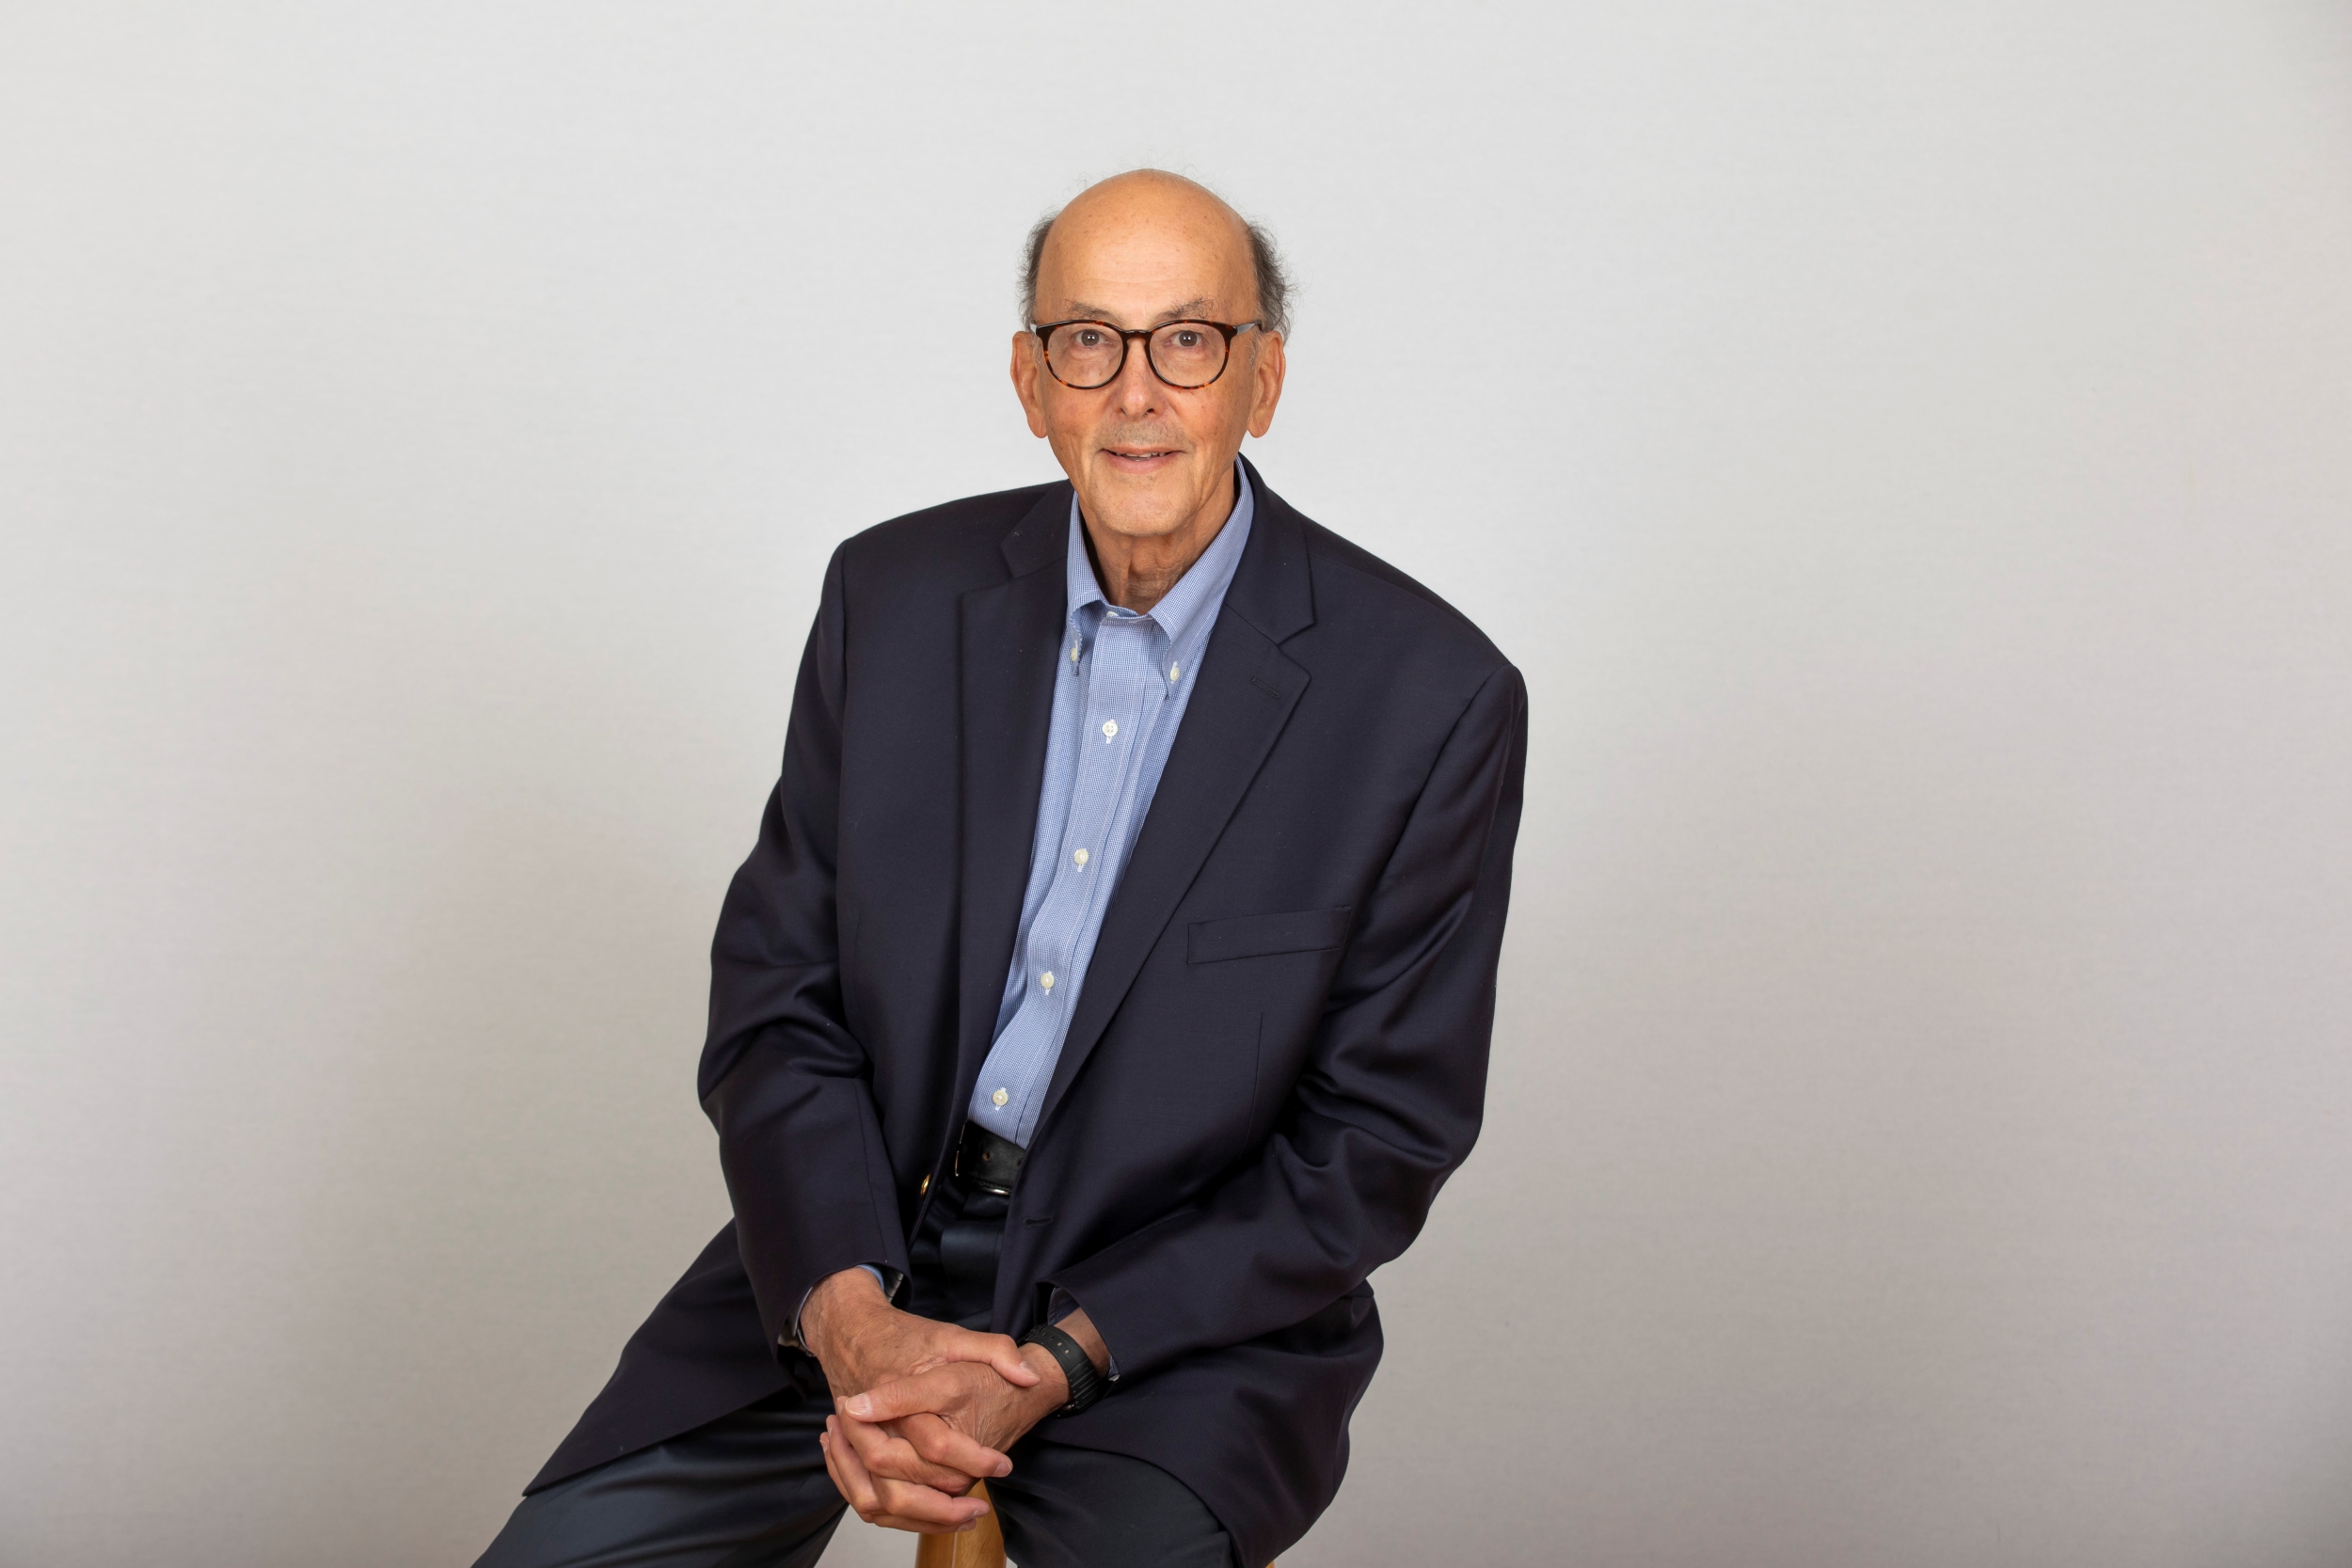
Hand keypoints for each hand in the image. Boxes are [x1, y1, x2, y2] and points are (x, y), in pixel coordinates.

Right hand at [800, 1268, 1041, 1525]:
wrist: (856, 1338)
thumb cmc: (909, 1340)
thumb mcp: (955, 1336)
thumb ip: (996, 1350)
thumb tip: (1029, 1377)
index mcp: (901, 1392)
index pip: (936, 1443)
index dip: (974, 1460)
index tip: (1003, 1465)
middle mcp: (874, 1424)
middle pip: (901, 1483)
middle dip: (943, 1507)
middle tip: (979, 1509)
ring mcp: (858, 1443)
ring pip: (881, 1500)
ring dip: (923, 1518)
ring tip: (964, 1518)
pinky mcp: (853, 1457)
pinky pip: (869, 1499)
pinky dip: (901, 1515)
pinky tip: (935, 1515)